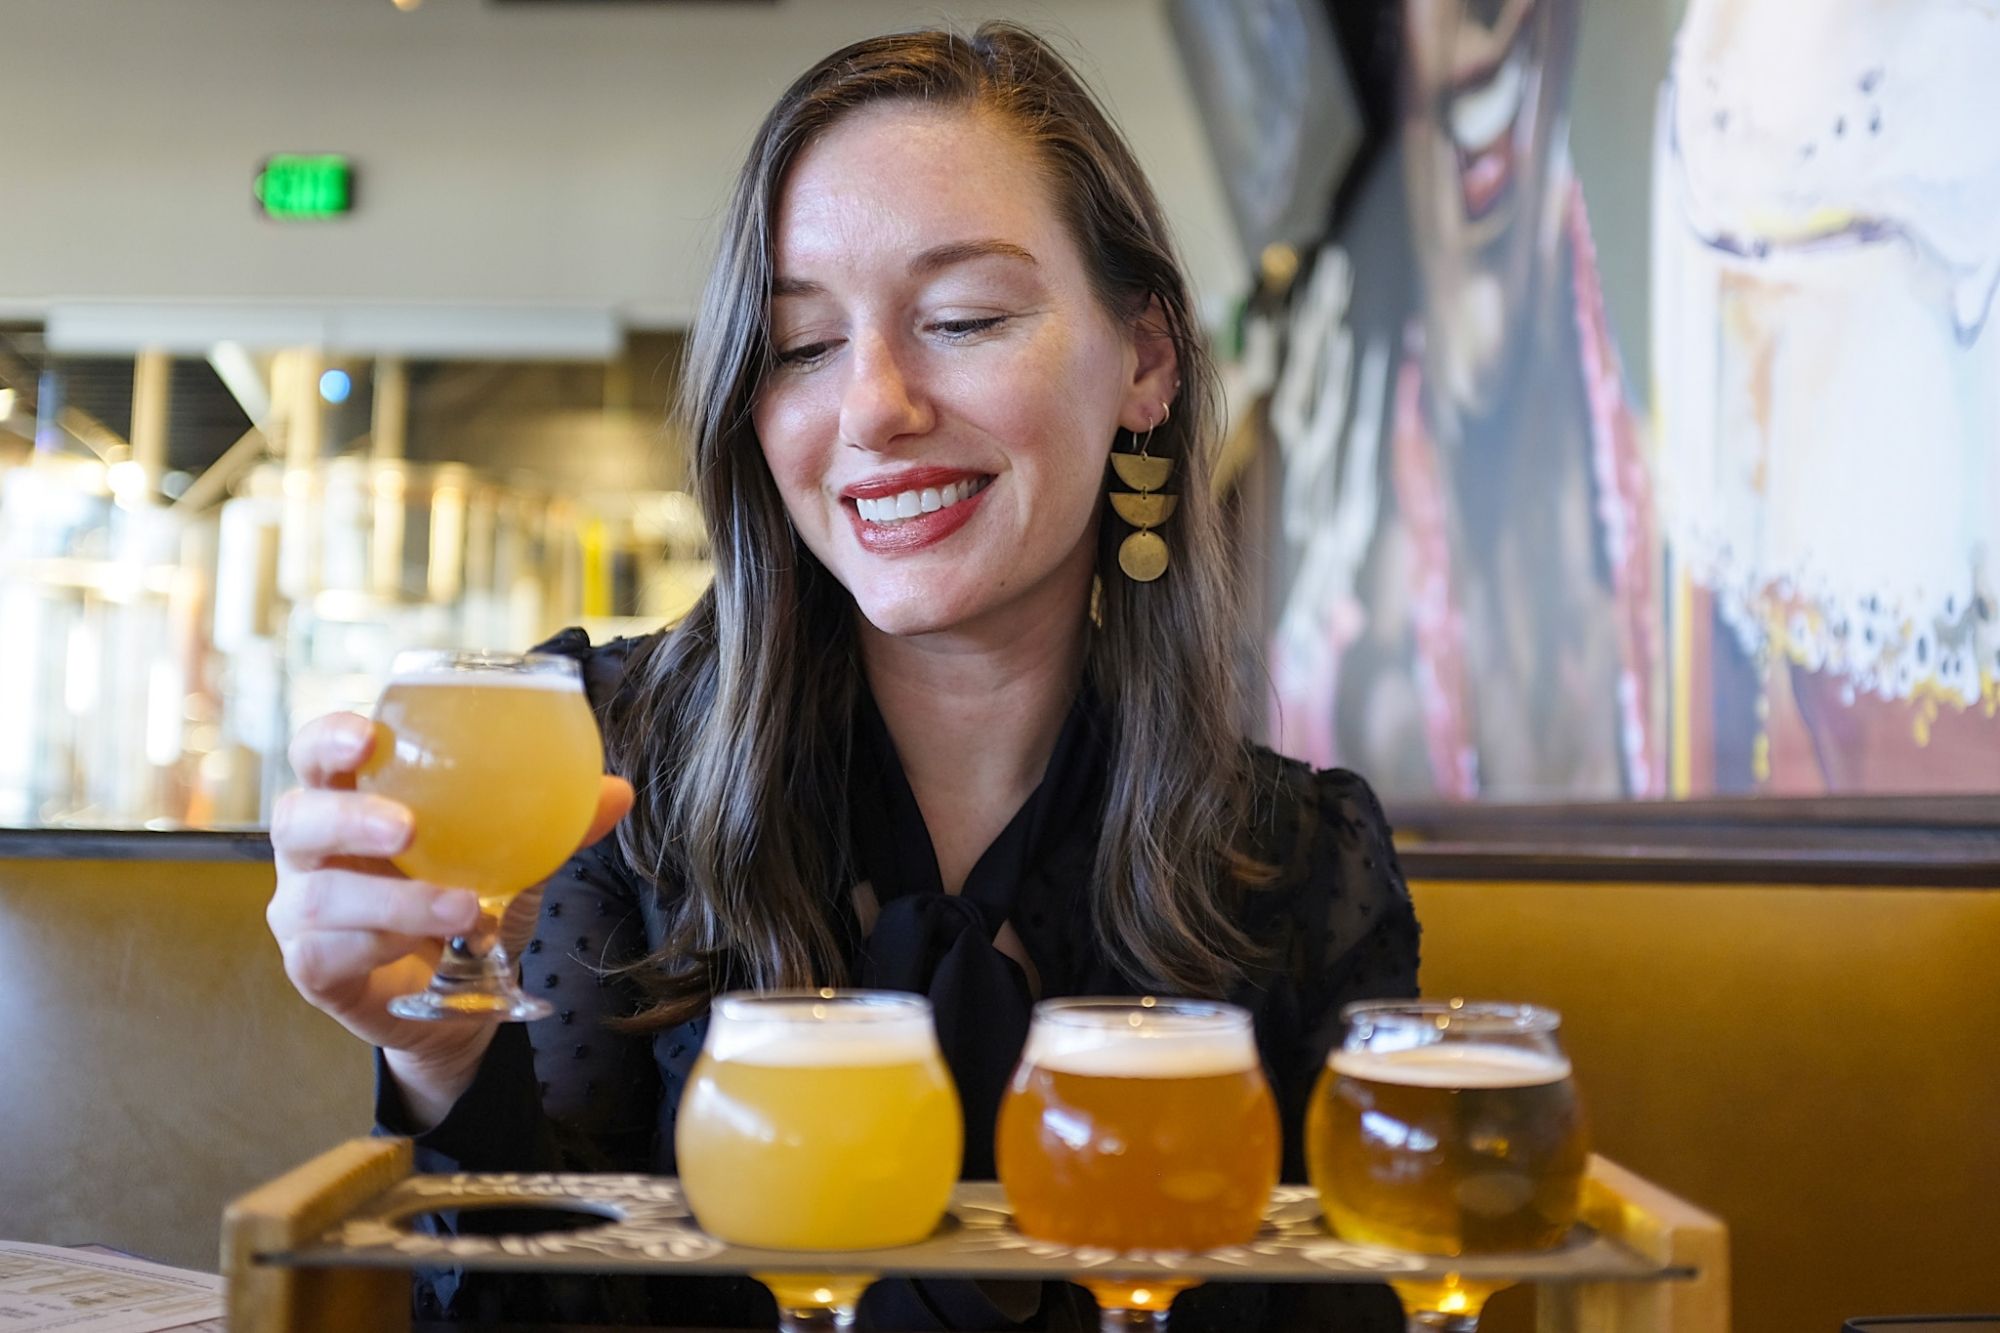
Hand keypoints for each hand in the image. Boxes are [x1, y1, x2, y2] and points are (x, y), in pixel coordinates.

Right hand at [266, 711, 633, 1113]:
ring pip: (321, 896)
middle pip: (295, 817)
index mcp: (356, 802)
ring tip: (463, 907)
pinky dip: (380, 948)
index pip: (317, 754)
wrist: (460, 1004)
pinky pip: (326, 953)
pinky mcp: (311, 968)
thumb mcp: (516, 863)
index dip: (329, 738)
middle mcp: (315, 851)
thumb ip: (555, 825)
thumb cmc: (469, 908)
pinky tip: (421, 952)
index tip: (369, 735)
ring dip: (396, 901)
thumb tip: (616, 791)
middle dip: (347, 818)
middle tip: (406, 829)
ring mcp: (302, 911)